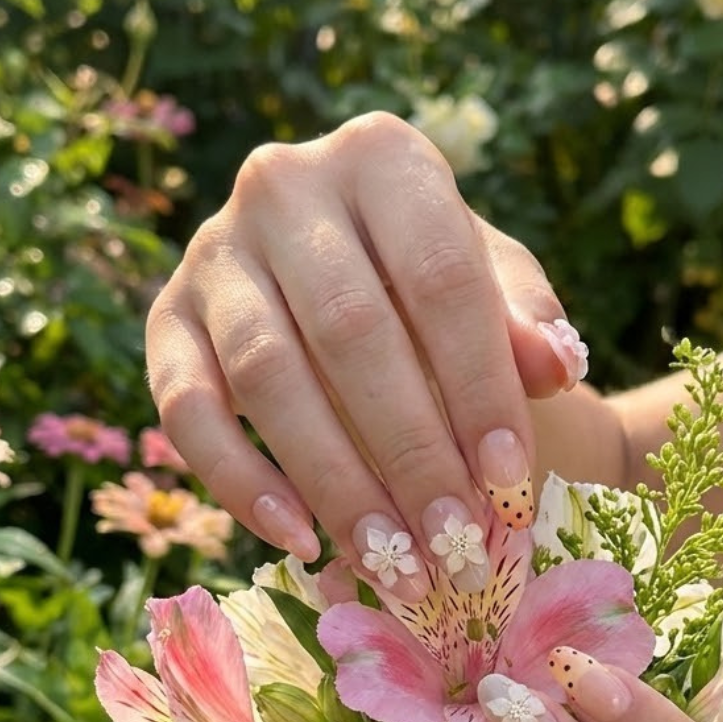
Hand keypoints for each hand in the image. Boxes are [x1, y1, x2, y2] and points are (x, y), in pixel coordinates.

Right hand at [145, 112, 583, 595]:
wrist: (352, 271)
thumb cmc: (434, 282)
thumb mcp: (495, 285)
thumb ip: (526, 321)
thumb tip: (557, 365)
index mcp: (382, 159)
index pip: (441, 278)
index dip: (478, 386)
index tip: (508, 480)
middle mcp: (283, 187)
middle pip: (351, 333)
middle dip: (410, 453)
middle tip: (454, 544)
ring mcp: (213, 253)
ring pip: (267, 377)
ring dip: (334, 483)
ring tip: (391, 561)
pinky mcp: (165, 320)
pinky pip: (186, 410)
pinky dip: (238, 482)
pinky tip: (296, 539)